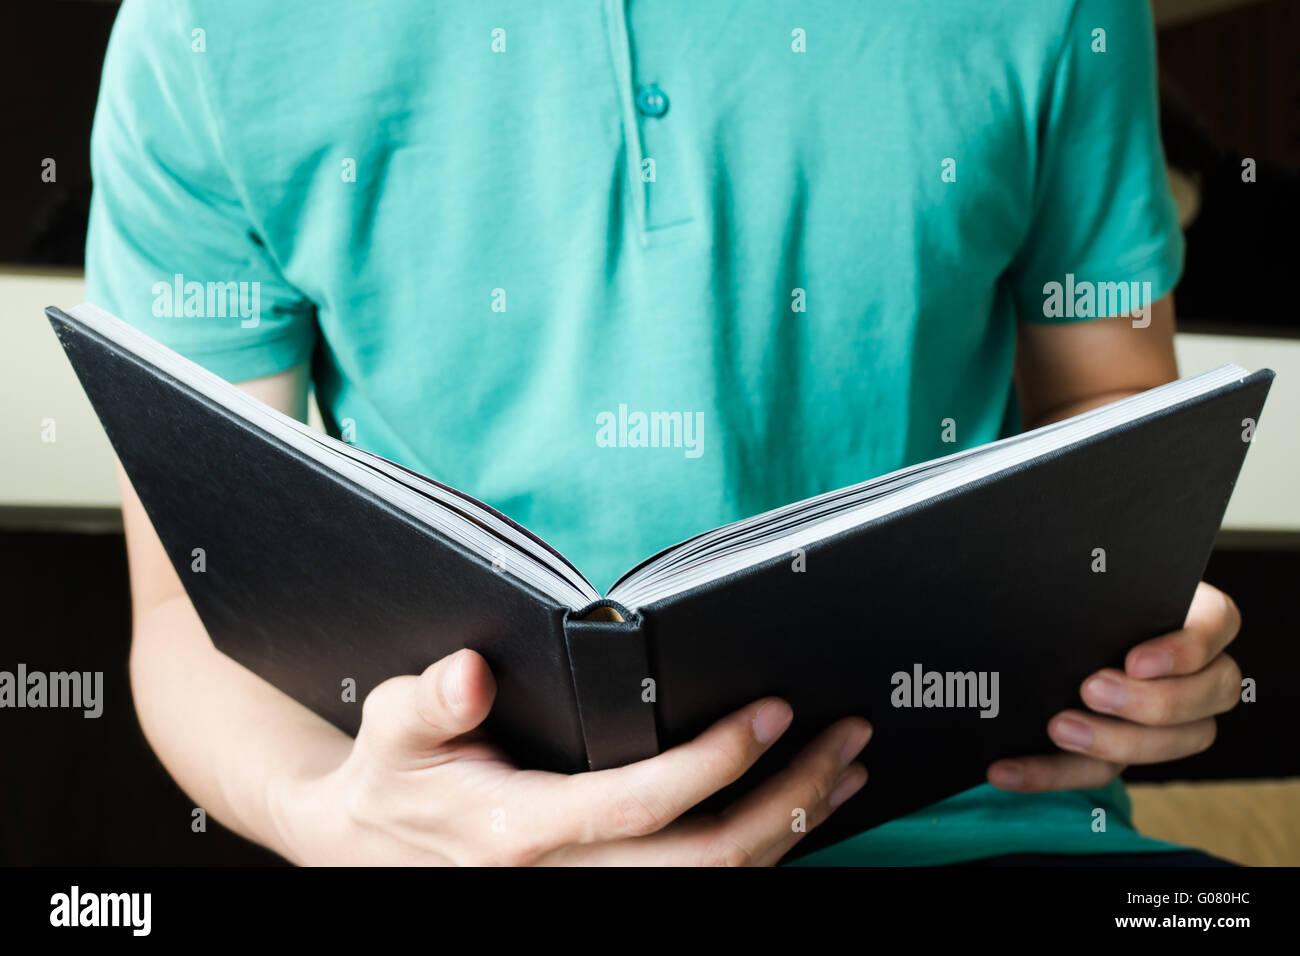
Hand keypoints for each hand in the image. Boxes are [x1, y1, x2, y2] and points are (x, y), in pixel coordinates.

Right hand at [270, 648, 870, 864]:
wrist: (366, 844)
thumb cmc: (390, 776)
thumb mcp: (393, 727)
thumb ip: (431, 700)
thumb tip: (470, 674)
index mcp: (519, 828)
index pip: (640, 804)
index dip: (715, 762)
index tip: (773, 710)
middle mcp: (566, 877)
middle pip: (707, 861)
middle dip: (790, 799)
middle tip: (845, 735)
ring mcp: (590, 893)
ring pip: (716, 884)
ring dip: (793, 827)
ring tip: (848, 768)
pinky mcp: (604, 889)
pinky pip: (699, 885)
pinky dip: (765, 849)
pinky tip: (799, 807)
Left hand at [987, 581, 1241, 792]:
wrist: (1036, 623)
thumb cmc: (1071, 590)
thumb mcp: (1085, 582)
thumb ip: (1089, 585)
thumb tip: (1056, 587)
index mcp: (1193, 613)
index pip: (1218, 624)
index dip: (1185, 649)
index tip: (1135, 660)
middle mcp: (1197, 668)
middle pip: (1211, 693)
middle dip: (1152, 702)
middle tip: (1090, 689)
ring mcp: (1171, 717)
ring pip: (1178, 742)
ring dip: (1115, 742)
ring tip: (1059, 728)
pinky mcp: (1123, 749)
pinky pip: (1099, 772)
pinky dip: (1050, 773)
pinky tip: (1007, 770)